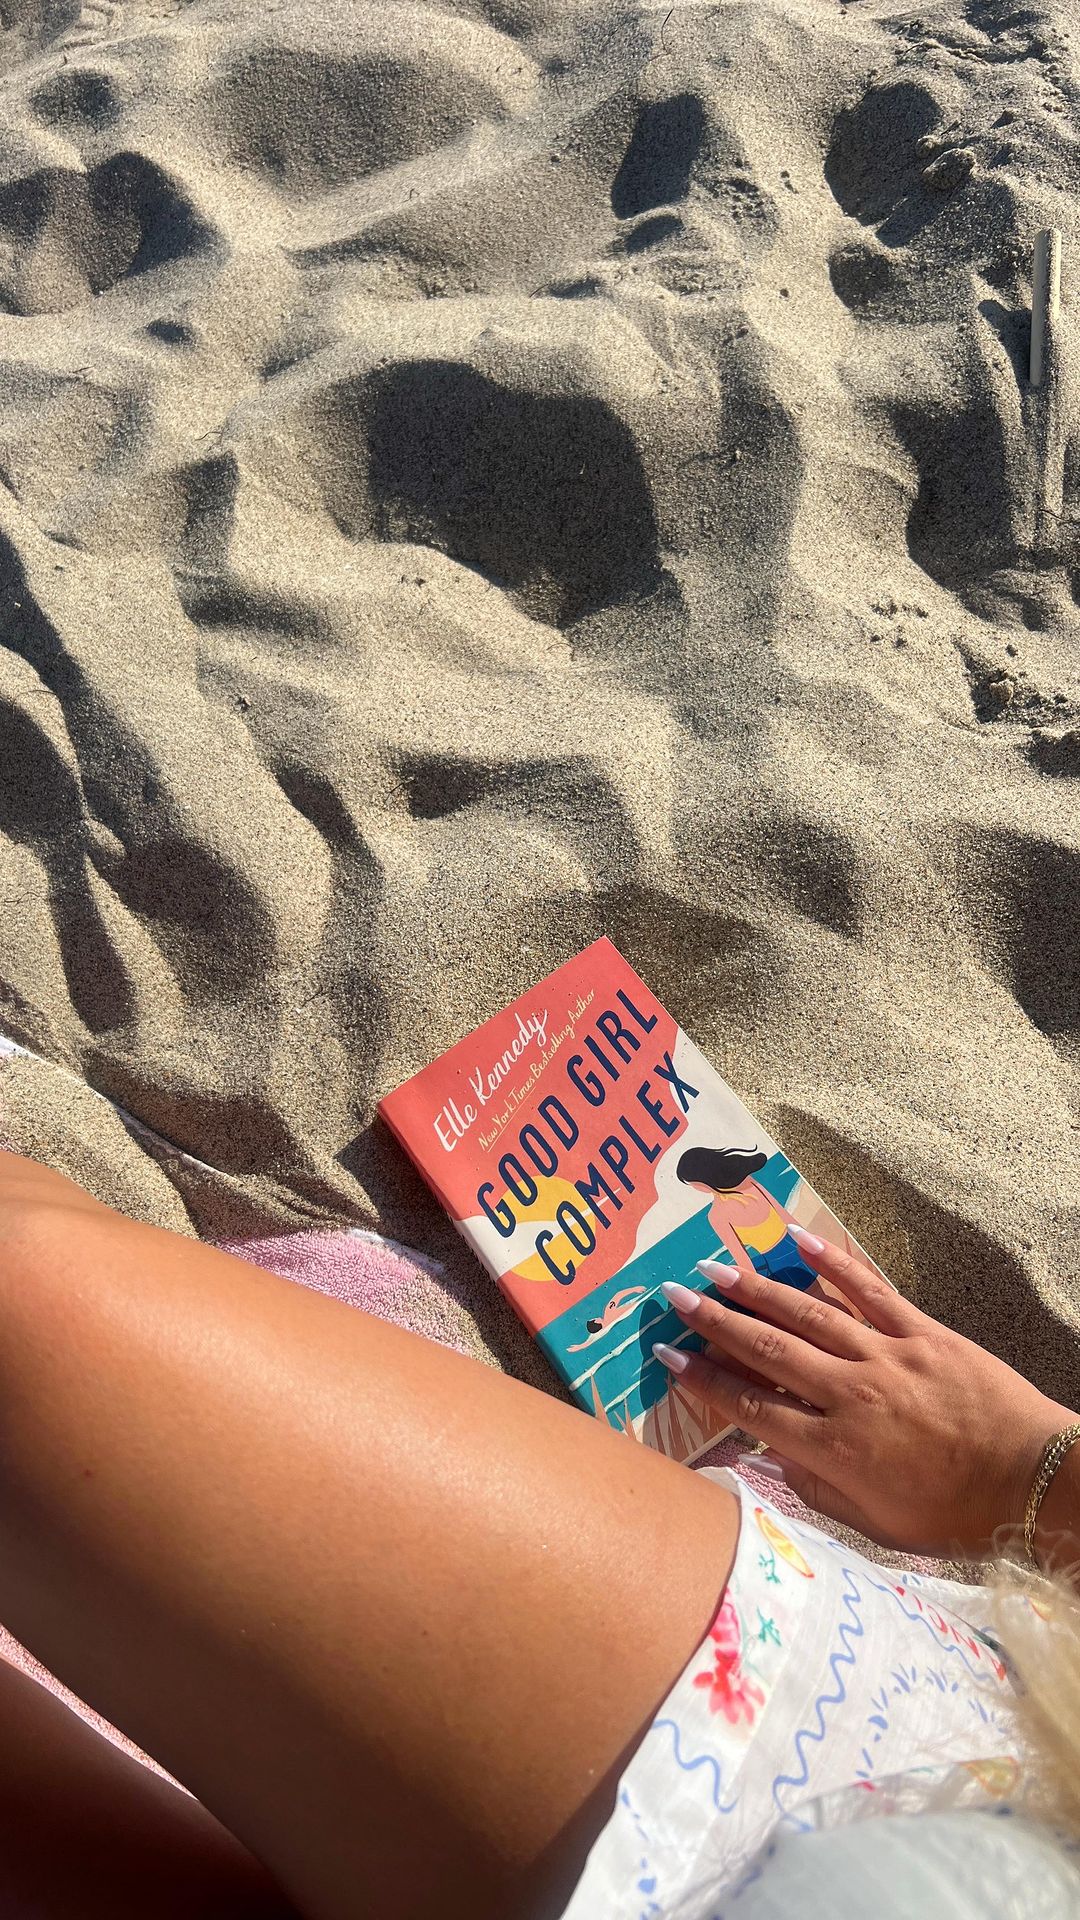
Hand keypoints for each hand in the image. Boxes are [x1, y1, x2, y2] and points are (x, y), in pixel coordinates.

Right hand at [655, 1233, 1072, 1558]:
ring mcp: (887, 1357)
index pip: (751, 1407)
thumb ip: (817, 1491)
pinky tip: (797, 1241)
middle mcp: (851, 1395)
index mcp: (835, 1450)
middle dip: (715, 1322)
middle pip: (768, 1351)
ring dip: (757, 1290)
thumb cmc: (956, 1515)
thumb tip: (771, 1456)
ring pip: (808, 1315)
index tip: (668, 1355)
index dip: (704, 1381)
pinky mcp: (923, 1333)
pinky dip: (832, 1263)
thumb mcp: (877, 1525)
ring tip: (715, 1268)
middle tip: (674, 1295)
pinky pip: (870, 1291)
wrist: (1033, 1482)